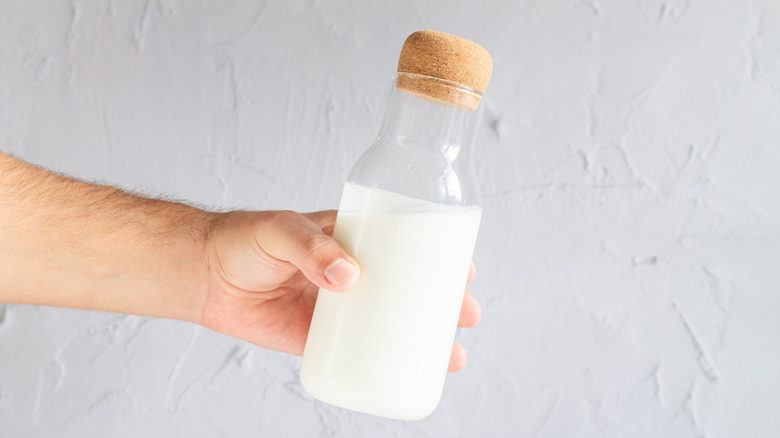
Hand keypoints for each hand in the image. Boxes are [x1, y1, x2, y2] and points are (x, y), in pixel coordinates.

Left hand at [199, 209, 480, 371]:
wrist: (205, 275)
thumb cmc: (244, 239)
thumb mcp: (280, 229)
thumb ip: (311, 246)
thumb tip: (349, 276)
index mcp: (354, 239)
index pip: (408, 245)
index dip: (440, 257)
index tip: (465, 269)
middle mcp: (354, 273)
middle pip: (411, 289)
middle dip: (444, 303)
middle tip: (466, 316)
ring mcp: (340, 308)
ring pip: (392, 324)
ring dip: (425, 339)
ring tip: (451, 355)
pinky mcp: (319, 337)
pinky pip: (359, 354)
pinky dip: (385, 365)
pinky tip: (406, 375)